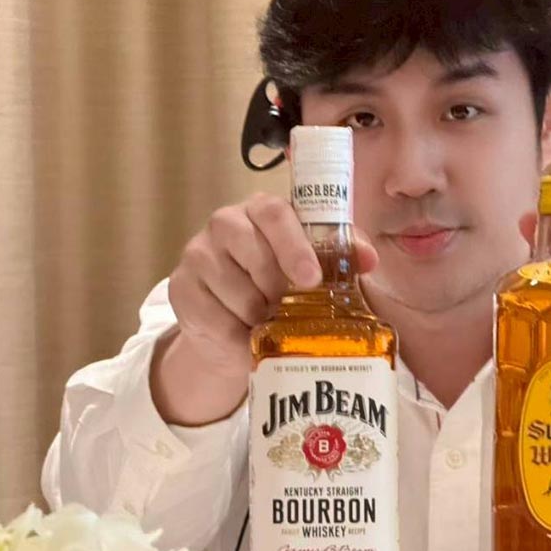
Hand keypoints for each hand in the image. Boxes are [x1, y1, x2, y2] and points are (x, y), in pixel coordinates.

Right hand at [166, 192, 378, 380]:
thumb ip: (341, 254)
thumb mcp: (313, 267)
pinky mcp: (181, 288)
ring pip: (235, 289)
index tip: (311, 279)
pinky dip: (237, 338)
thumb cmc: (280, 285)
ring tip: (268, 323)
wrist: (234, 327)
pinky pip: (214, 318)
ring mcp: (198, 254)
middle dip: (276, 286)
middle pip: (252, 249)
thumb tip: (369, 257)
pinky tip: (247, 341)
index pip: (275, 212)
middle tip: (289, 309)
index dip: (294, 245)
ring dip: (258, 315)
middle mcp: (225, 223)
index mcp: (261, 209)